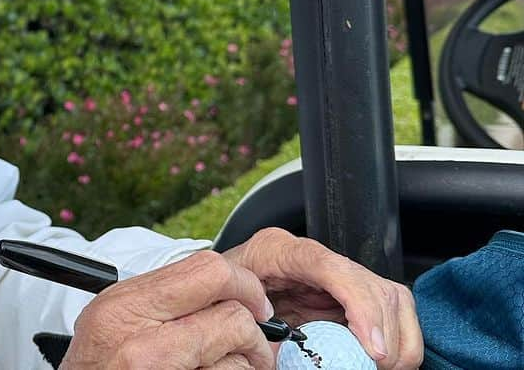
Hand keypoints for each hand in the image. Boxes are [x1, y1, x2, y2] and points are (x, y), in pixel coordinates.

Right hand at [60, 250, 276, 368]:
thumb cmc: (97, 369)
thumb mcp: (113, 320)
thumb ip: (159, 297)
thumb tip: (219, 285)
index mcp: (125, 305)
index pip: (206, 270)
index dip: (242, 283)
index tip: (252, 300)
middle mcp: (141, 340)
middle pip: (232, 312)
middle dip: (254, 325)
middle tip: (256, 338)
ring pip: (237, 355)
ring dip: (245, 363)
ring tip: (228, 367)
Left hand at [223, 228, 422, 369]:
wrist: (215, 291)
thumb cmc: (221, 300)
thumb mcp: (233, 313)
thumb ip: (260, 333)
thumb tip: (289, 360)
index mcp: (275, 251)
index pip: (327, 264)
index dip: (358, 304)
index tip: (372, 348)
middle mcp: (310, 256)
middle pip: (370, 283)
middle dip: (383, 332)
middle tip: (375, 366)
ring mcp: (333, 270)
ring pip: (389, 295)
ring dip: (395, 337)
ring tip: (377, 364)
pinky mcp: (347, 290)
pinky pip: (389, 306)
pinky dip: (395, 336)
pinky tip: (378, 357)